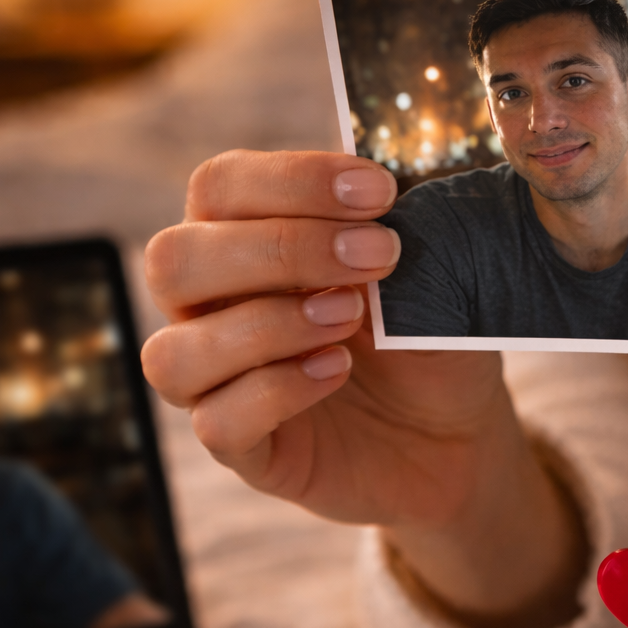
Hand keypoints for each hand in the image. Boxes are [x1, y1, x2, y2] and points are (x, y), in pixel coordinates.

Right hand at [142, 150, 583, 627]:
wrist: (453, 434)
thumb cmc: (423, 333)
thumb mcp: (421, 265)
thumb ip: (387, 220)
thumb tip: (378, 179)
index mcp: (238, 236)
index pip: (219, 186)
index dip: (293, 180)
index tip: (379, 191)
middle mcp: (207, 305)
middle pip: (173, 261)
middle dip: (280, 249)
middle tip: (376, 256)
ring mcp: (215, 381)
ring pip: (174, 352)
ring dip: (269, 324)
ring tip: (351, 316)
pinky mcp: (241, 448)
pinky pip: (218, 422)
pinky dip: (276, 390)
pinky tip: (336, 370)